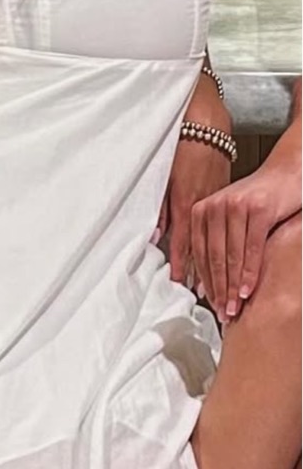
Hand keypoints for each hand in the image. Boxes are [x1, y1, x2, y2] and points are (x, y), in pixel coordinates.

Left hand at [158, 138, 230, 287]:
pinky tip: (239, 266)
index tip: (178, 284)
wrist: (206, 124)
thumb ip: (161, 207)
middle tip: (204, 298)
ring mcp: (222, 201)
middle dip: (203, 274)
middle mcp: (204, 204)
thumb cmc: (181, 146)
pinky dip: (237, 251)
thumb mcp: (164, 176)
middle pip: (203, 247)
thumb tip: (155, 236)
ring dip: (221, 268)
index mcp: (183, 199)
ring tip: (221, 290)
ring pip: (221, 241)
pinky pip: (235, 231)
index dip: (180, 264)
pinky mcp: (234, 196)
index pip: (180, 240)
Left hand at [191, 166, 294, 325]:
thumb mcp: (230, 216)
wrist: (286, 173)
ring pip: (231, 255)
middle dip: (218, 289)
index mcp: (202, 209)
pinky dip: (250, 272)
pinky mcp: (259, 210)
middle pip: (212, 255)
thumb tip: (204, 282)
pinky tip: (250, 290)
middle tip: (222, 313)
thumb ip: (217, 242)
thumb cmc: (258, 200)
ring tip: (235, 308)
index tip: (209, 303)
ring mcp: (237, 207)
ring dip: (233, 286)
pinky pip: (252, 248)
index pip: (198, 251)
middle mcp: (215, 206)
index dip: (203, 279)